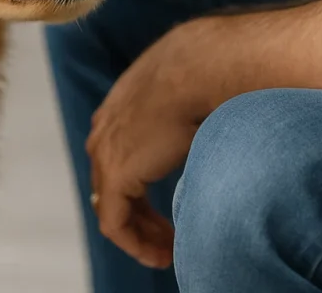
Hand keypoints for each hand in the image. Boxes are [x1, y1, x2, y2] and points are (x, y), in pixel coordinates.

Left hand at [86, 20, 213, 268]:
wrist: (202, 67)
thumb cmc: (210, 72)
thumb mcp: (193, 89)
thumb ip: (190, 108)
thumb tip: (215, 117)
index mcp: (120, 107)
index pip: (118, 156)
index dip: (139, 186)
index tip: (165, 207)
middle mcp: (106, 129)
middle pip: (113, 184)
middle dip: (140, 215)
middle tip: (169, 238)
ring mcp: (107, 152)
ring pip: (114, 207)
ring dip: (141, 233)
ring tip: (168, 252)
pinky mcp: (116, 176)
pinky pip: (116, 223)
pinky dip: (136, 243)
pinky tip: (163, 254)